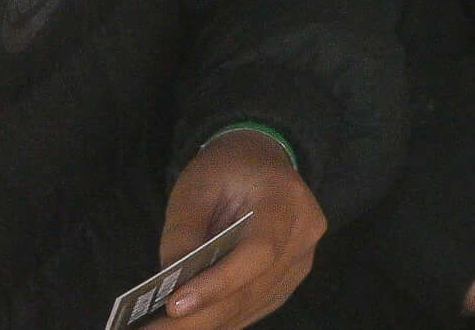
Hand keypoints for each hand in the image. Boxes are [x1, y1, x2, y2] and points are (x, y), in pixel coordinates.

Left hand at [150, 129, 324, 327]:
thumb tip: (169, 286)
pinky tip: (191, 323)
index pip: (259, 251)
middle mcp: (305, 232)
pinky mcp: (291, 277)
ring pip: (253, 303)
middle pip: (254, 287)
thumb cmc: (225, 170)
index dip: (219, 282)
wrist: (259, 161)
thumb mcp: (194, 189)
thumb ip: (183, 233)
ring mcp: (303, 258)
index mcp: (285, 199)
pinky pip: (255, 306)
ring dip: (207, 323)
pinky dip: (222, 319)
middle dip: (201, 316)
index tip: (174, 305)